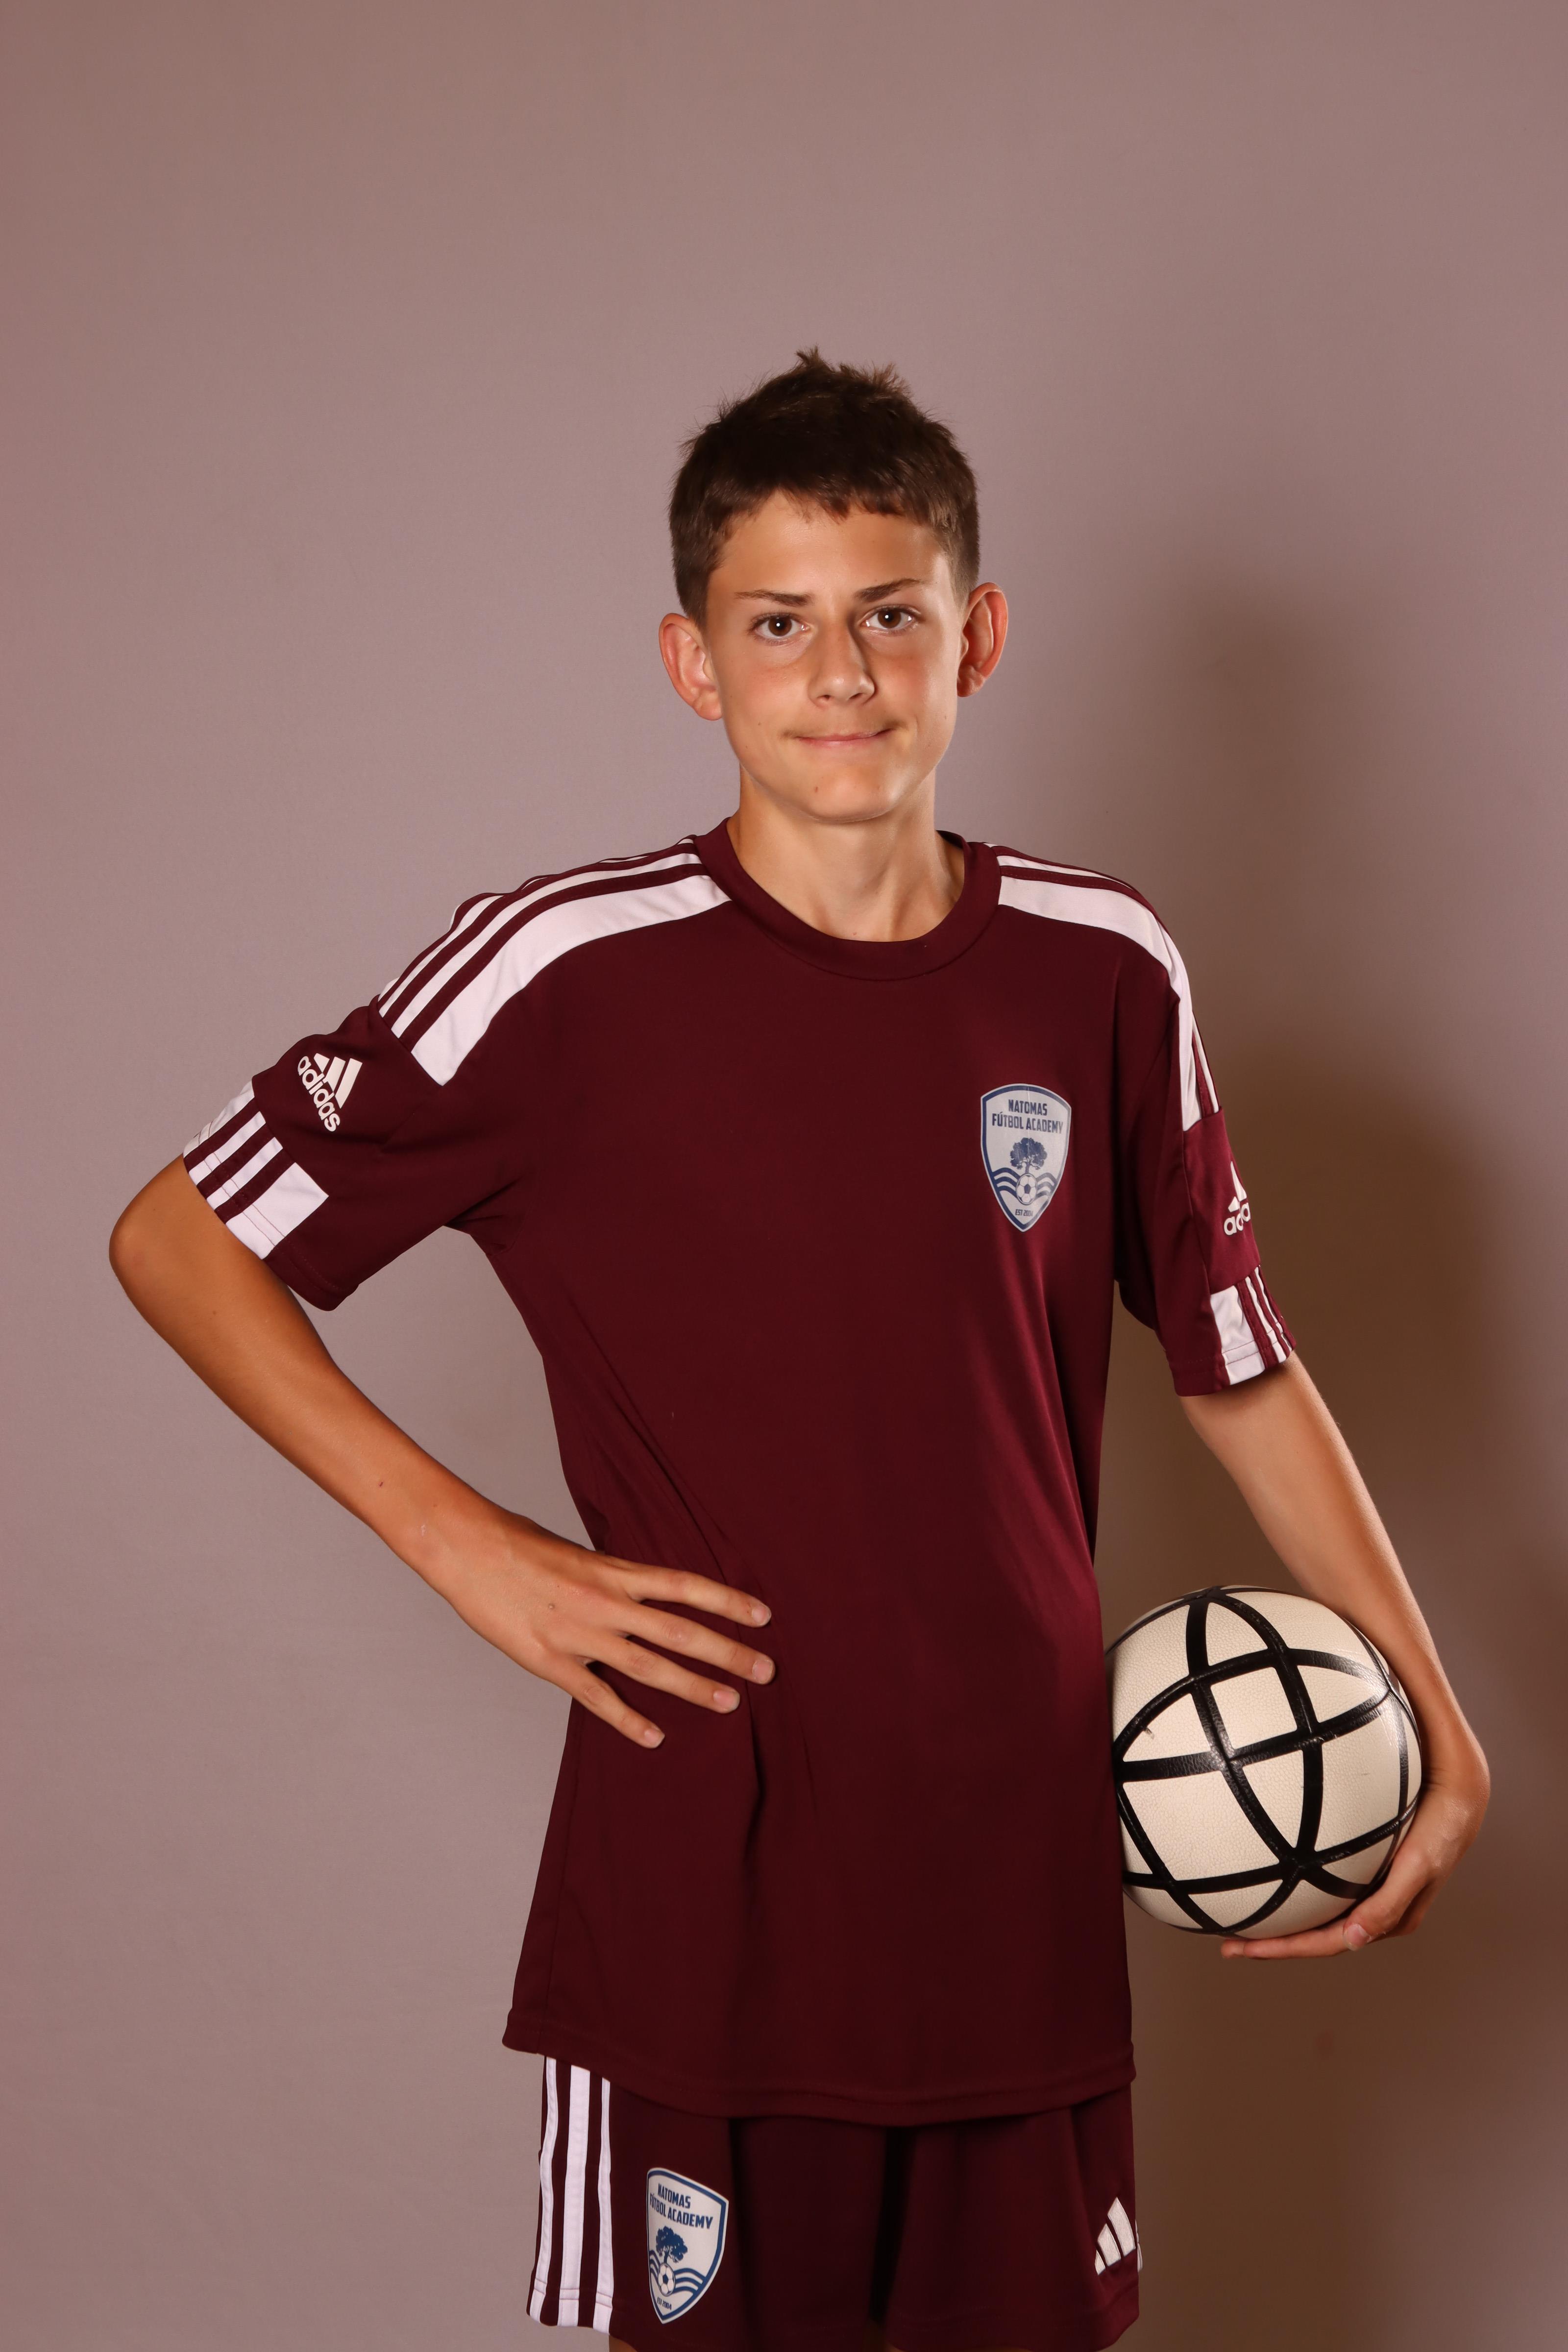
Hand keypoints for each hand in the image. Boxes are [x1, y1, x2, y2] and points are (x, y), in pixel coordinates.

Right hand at [439, 1511, 774, 1747]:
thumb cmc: (519, 1542)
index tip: (764, 1616)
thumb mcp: (577, 1552)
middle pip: (681, 1631)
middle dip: (728, 1652)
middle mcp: (606, 1602)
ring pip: (649, 1667)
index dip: (728, 1601)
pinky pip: (598, 1697)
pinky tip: (655, 1738)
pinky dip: (629, 1720)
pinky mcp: (551, 1661)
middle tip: (767, 1670)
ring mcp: (580, 1635)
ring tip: (731, 1702)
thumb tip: (638, 1592)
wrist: (467, 1548)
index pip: (686, 1586)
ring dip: (693, 1687)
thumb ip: (611, 1577)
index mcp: (614, 1570)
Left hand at [1219, 1737, 1488, 1958]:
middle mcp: (1372, 1910)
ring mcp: (1366, 1889)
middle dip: (1273, 1943)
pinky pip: (1322, 1885)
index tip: (1240, 1949)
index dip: (1283, 1950)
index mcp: (1384, 1920)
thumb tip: (1354, 1940)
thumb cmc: (1438, 1831)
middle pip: (1315, 1935)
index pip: (1325, 1944)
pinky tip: (1271, 1873)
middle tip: (1228, 1943)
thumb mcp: (1417, 1866)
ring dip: (1282, 1919)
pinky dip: (1295, 1889)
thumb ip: (1388, 1904)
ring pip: (1317, 1913)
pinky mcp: (1364, 1867)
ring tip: (1240, 1917)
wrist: (1458, 1795)